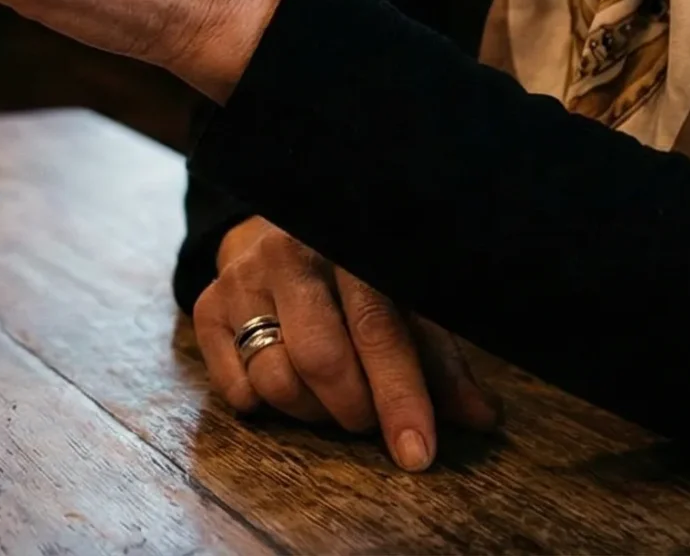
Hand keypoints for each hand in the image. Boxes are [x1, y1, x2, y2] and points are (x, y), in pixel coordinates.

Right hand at [192, 217, 499, 469]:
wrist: (277, 234)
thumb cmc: (357, 281)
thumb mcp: (405, 306)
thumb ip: (440, 362)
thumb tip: (483, 421)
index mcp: (351, 248)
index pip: (379, 332)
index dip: (400, 399)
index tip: (417, 455)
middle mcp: (291, 255)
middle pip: (320, 361)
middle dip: (352, 410)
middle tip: (364, 417)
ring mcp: (242, 279)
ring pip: (275, 380)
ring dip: (310, 412)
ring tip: (326, 397)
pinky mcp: (207, 306)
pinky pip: (235, 388)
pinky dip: (263, 404)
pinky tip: (282, 381)